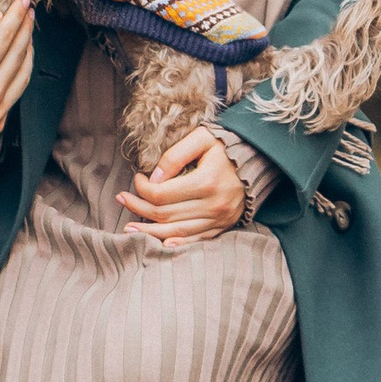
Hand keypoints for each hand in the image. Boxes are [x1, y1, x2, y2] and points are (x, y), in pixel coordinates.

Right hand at [0, 0, 37, 142]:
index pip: (3, 38)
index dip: (15, 17)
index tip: (23, 1)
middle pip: (18, 53)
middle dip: (25, 28)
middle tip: (29, 11)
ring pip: (24, 72)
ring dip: (28, 48)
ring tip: (27, 31)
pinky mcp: (0, 121)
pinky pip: (17, 90)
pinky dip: (22, 70)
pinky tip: (21, 56)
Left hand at [120, 126, 246, 254]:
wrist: (258, 160)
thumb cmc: (226, 146)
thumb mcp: (202, 138)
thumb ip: (175, 156)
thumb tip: (154, 178)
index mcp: (206, 182)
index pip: (161, 194)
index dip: (142, 188)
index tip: (137, 178)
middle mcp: (213, 205)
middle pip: (164, 214)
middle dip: (138, 207)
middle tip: (122, 199)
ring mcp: (219, 219)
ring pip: (176, 231)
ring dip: (149, 231)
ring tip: (129, 227)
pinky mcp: (223, 227)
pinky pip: (196, 240)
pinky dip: (176, 243)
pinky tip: (159, 243)